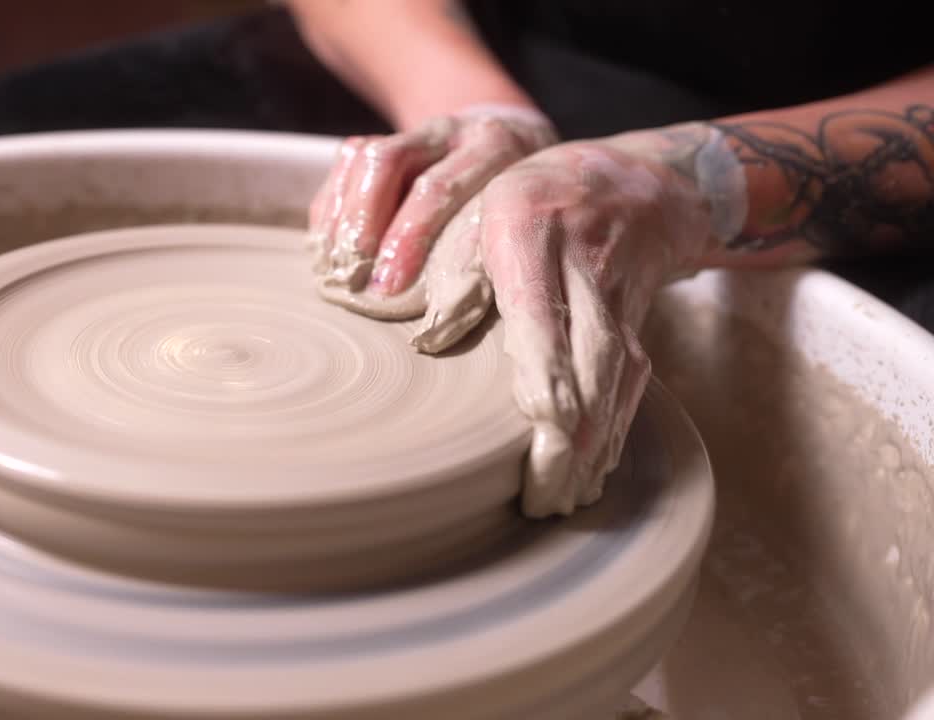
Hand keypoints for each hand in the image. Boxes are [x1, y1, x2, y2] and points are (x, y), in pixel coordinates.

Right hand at [308, 105, 556, 296]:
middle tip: (355, 277)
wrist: (507, 130)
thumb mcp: (523, 215)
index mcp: (492, 149)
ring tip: (334, 264)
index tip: (389, 289)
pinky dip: (332, 204)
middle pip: (390, 164)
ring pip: (365, 158)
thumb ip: (494, 246)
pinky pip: (348, 160)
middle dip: (367, 224)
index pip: (438, 189)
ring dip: (343, 216)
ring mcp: (416, 130)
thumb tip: (462, 306)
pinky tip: (326, 244)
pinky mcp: (389, 135)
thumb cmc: (519, 198)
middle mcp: (452, 130)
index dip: (408, 238)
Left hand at [329, 124, 745, 516]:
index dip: (550, 370)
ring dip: (593, 449)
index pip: (542, 314)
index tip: (546, 420)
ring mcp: (620, 308)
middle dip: (574, 436)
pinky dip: (611, 437)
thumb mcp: (481, 212)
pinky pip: (630, 391)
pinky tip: (589, 475)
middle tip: (546, 498)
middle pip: (591, 363)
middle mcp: (585, 277)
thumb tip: (431, 338)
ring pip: (616, 386)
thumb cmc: (533, 200)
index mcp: (533, 240)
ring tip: (563, 501)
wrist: (635, 185)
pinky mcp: (637, 333)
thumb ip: (455, 273)